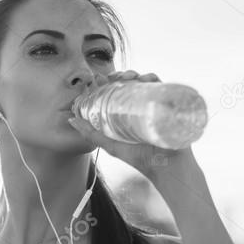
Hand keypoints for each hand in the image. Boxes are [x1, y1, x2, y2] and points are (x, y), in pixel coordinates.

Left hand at [68, 70, 195, 177]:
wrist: (165, 169)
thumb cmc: (140, 159)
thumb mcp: (111, 145)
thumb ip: (91, 134)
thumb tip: (70, 120)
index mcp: (132, 111)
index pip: (121, 90)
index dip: (110, 81)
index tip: (99, 78)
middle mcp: (146, 106)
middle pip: (135, 83)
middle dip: (123, 75)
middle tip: (113, 77)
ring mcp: (159, 105)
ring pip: (149, 82)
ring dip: (138, 74)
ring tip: (127, 78)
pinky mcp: (172, 106)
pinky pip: (165, 87)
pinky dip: (155, 79)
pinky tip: (146, 79)